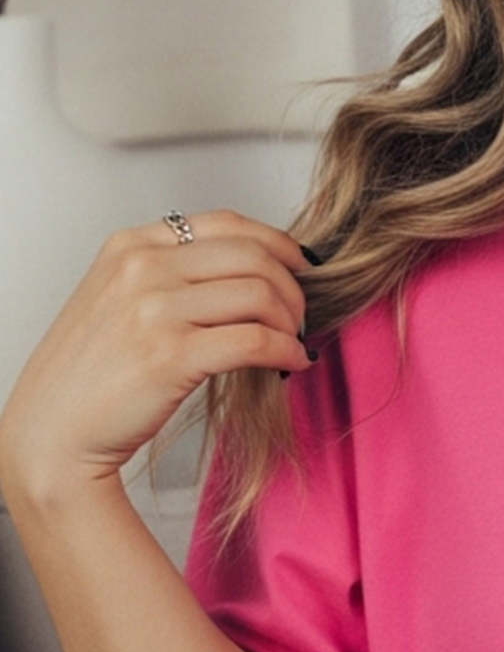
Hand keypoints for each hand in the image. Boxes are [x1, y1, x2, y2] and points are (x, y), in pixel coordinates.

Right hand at [0, 210, 313, 505]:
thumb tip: (248, 275)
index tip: (300, 267)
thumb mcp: (122, 299)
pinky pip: (257, 341)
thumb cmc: (93, 372)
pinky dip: (288, 352)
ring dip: (292, 323)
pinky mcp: (172, 355)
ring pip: (261, 295)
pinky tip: (292, 363)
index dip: (278, 244)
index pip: (226, 223)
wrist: (54, 427)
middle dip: (293, 288)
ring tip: (294, 343)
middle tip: (301, 317)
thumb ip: (172, 276)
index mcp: (132, 246)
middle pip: (253, 256)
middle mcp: (142, 268)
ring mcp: (155, 309)